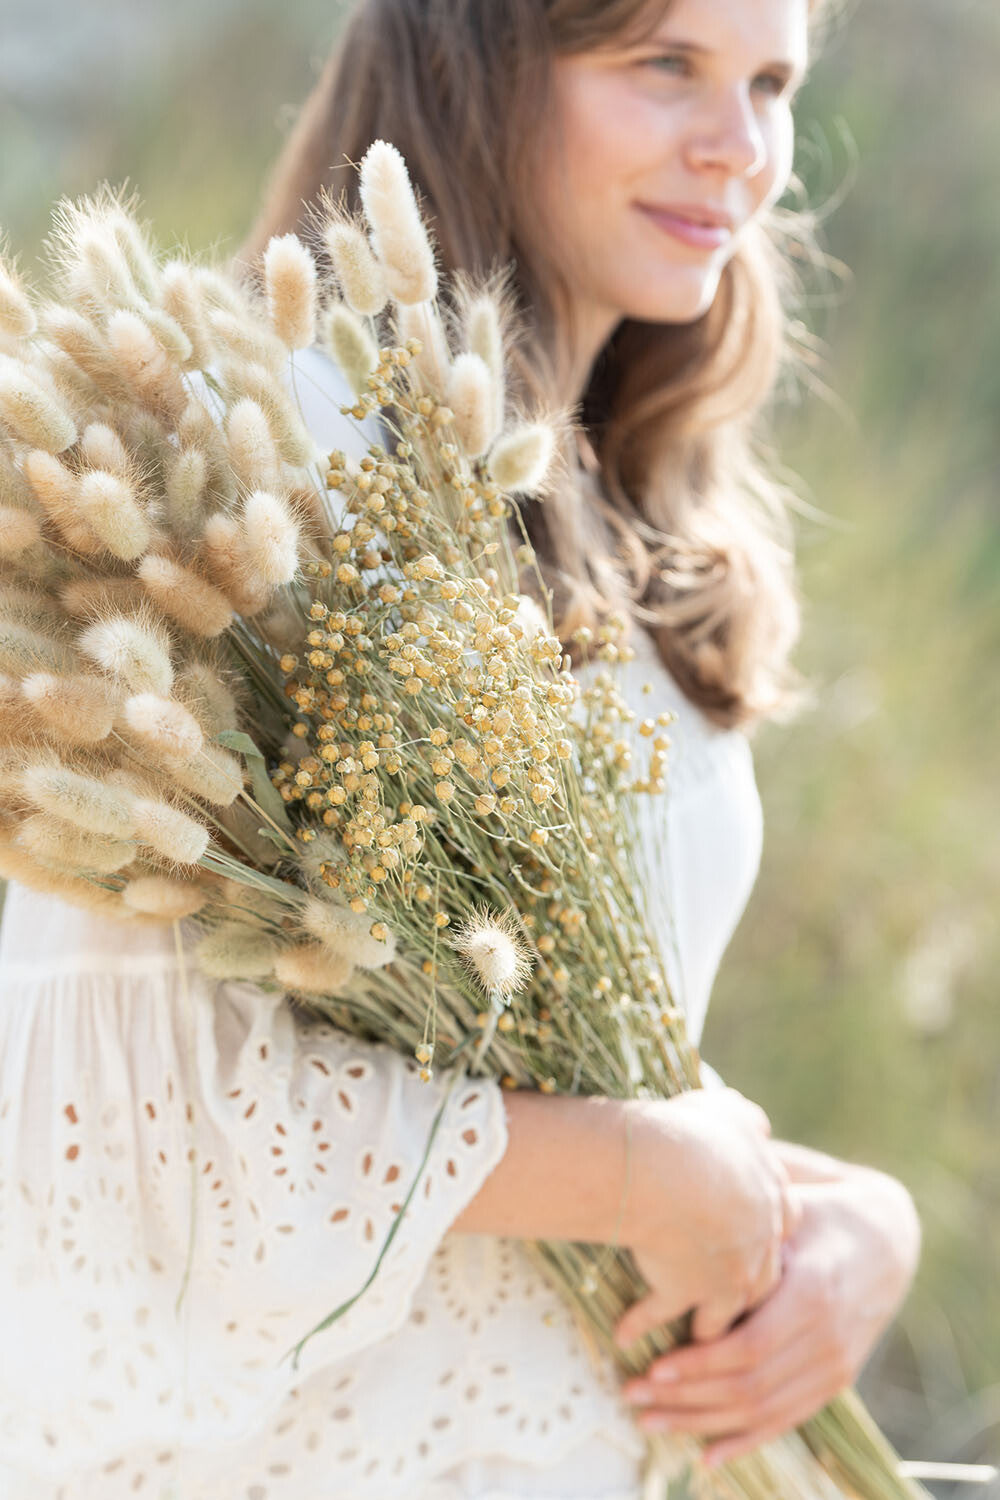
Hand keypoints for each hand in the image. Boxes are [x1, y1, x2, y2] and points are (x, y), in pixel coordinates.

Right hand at [615, 1088, 799, 1349]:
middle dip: (747, 1285)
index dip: (765, 1228)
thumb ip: (746, 1121)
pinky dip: (641, 1324)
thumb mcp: (731, 1114)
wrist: (670, 1170)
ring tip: (692, 1334)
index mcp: (771, 1199)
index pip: (785, 1224)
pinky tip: (624, 1335)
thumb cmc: (697, 1133)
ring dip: (707, 1322)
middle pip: (764, 1276)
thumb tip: (755, 1122)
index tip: (751, 1233)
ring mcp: (725, 1273)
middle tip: (729, 1292)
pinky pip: (662, 1313)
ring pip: (725, 1309)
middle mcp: (757, 1243)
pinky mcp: (687, 1289)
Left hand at [621, 1167, 920, 1469]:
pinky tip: (705, 1456)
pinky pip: (786, 1421)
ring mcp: (834, 1365)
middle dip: (686, 1398)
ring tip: (650, 1421)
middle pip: (748, 1387)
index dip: (699, 1365)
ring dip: (702, 1423)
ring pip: (762, 1412)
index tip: (652, 1368)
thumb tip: (680, 1201)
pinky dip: (744, 1442)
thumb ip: (749, 1221)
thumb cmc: (822, 1210)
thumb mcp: (792, 1207)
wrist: (888, 1237)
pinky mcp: (834, 1380)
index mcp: (812, 1292)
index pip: (749, 1348)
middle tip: (632, 1396)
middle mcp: (827, 1338)